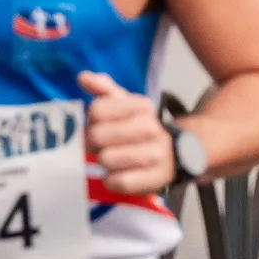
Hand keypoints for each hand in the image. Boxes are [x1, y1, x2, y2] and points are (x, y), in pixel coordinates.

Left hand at [80, 70, 174, 194]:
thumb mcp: (125, 104)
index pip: (97, 110)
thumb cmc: (139, 128)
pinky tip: (118, 174)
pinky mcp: (154, 179)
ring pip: (106, 159)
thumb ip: (103, 88)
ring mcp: (155, 155)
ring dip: (103, 161)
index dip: (90, 120)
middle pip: (97, 136)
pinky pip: (118, 181)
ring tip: (113, 159)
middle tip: (102, 144)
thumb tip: (83, 77)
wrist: (175, 154)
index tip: (98, 123)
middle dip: (93, 142)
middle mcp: (151, 128)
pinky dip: (112, 180)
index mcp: (142, 107)